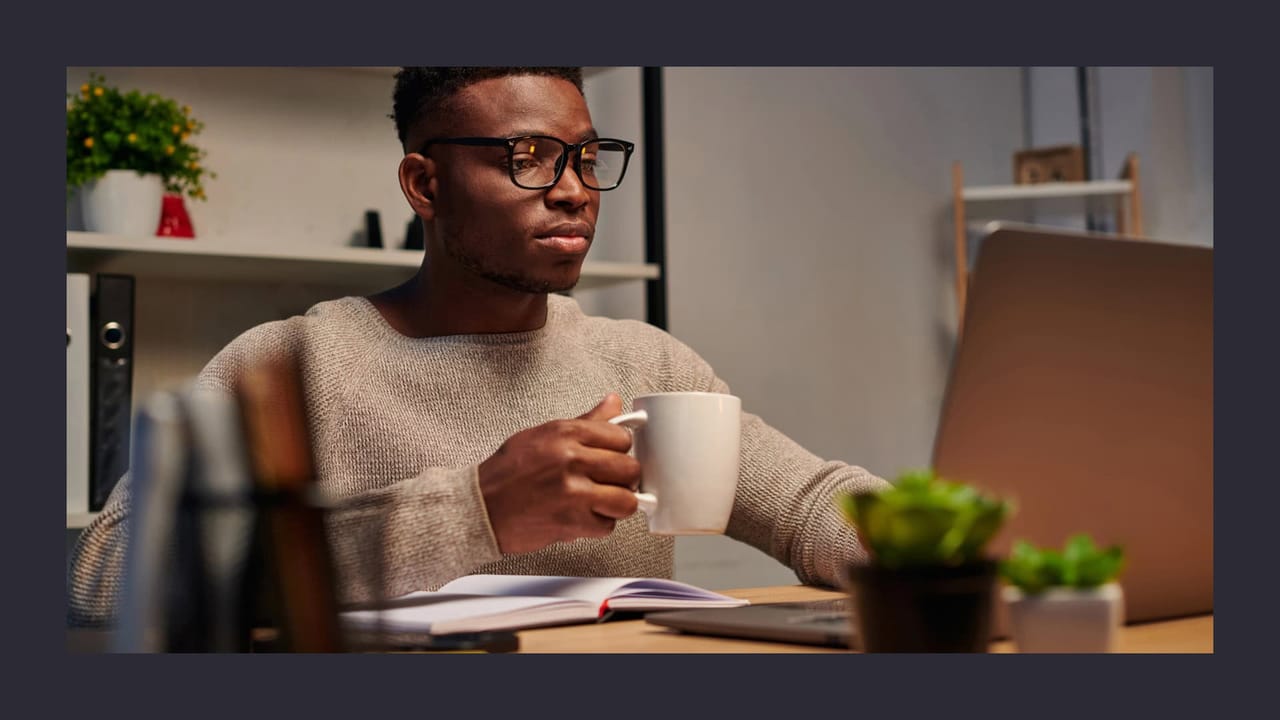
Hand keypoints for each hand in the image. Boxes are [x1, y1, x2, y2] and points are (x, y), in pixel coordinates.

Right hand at [478, 393, 641, 553]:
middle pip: (629, 468)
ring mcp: (573, 492)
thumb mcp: (543, 435)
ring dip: (617, 504)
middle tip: (608, 482)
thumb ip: (585, 422)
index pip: (621, 436)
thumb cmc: (507, 473)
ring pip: (626, 500)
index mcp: (565, 433)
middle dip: (623, 479)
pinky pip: (607, 526)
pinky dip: (598, 525)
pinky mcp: (571, 521)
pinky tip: (582, 517)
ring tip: (600, 502)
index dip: (620, 450)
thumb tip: (613, 402)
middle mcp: (571, 459)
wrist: (479, 508)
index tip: (613, 457)